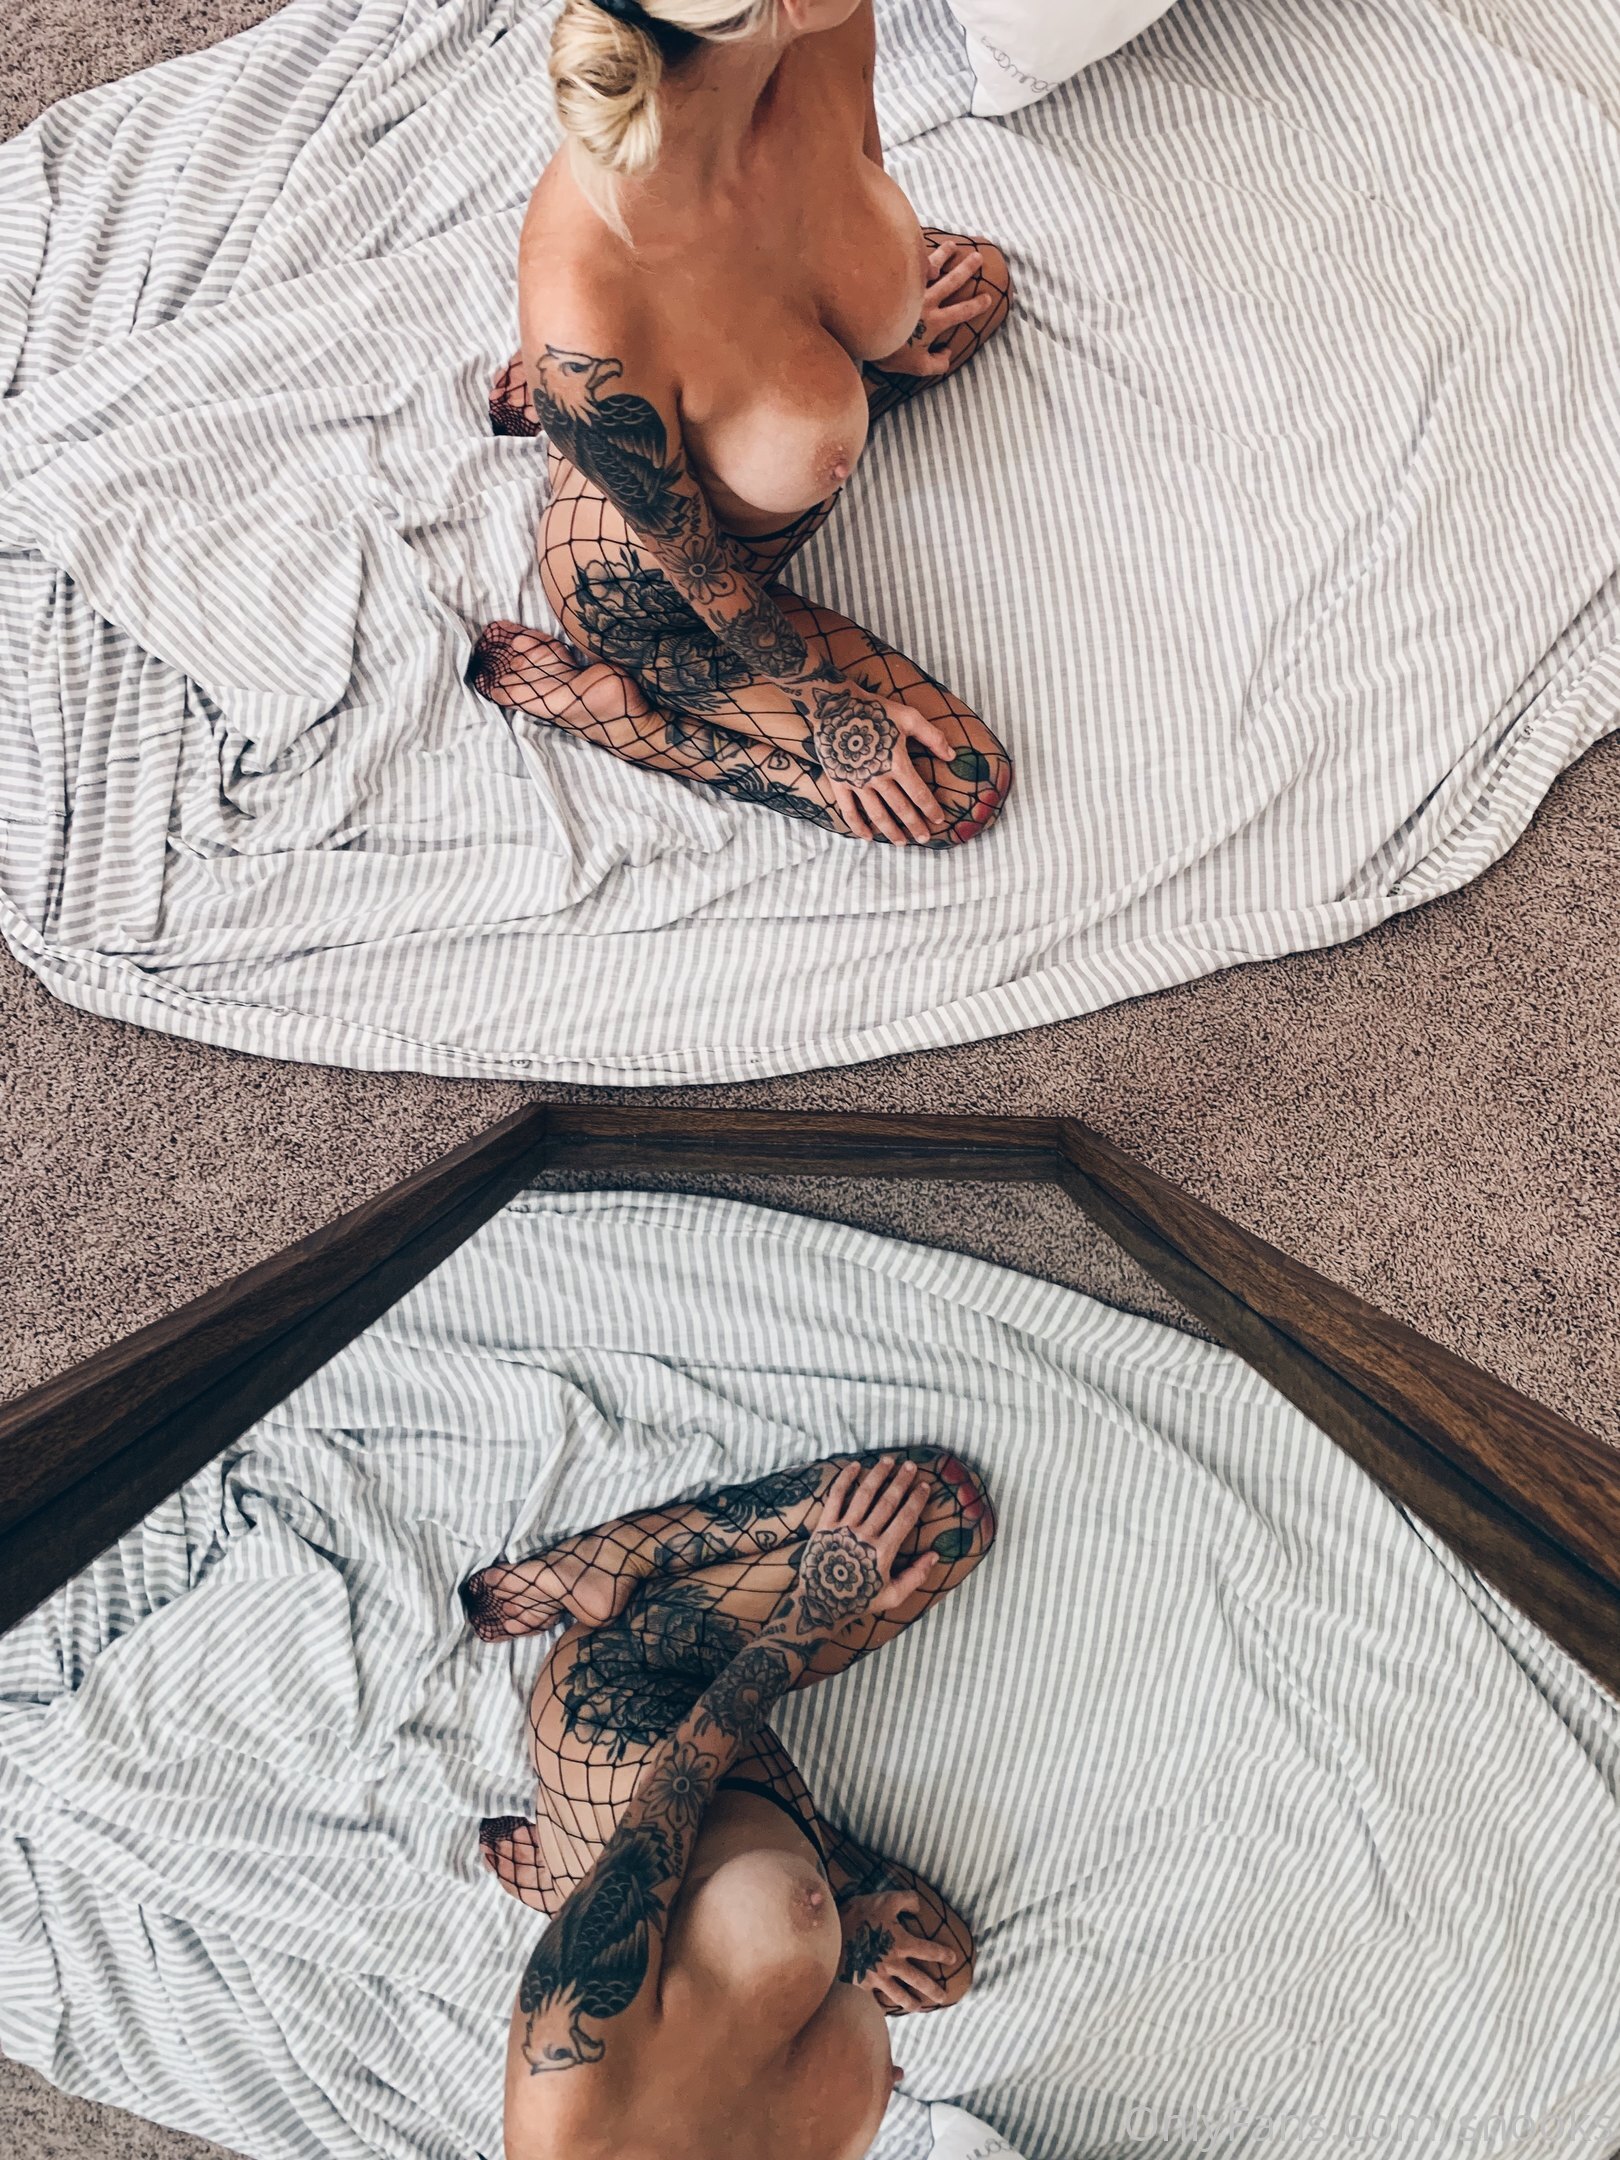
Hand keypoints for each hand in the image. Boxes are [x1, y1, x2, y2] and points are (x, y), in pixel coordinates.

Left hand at [784, 1457, 938, 1638]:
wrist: (820, 1604)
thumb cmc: (859, 1600)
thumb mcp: (892, 1596)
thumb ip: (915, 1576)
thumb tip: (934, 1555)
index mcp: (883, 1552)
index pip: (905, 1518)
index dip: (916, 1499)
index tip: (924, 1485)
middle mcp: (865, 1536)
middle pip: (887, 1501)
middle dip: (901, 1481)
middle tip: (911, 1465)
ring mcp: (843, 1528)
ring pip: (864, 1494)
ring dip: (878, 1475)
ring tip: (888, 1461)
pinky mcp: (825, 1525)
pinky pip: (836, 1496)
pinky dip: (845, 1479)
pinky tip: (855, 1466)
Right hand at [798, 678, 956, 844]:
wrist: (836, 706)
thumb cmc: (875, 709)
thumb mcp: (909, 717)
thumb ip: (932, 737)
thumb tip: (951, 756)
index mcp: (897, 763)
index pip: (919, 794)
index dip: (931, 809)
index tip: (939, 820)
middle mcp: (878, 778)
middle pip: (901, 809)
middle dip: (915, 826)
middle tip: (924, 838)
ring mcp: (857, 783)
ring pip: (877, 815)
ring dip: (891, 831)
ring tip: (901, 843)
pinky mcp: (840, 782)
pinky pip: (849, 811)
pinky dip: (858, 827)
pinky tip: (868, 837)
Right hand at [839, 1891, 962, 2011]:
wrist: (831, 1935)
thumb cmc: (860, 1914)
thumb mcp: (885, 1899)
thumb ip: (906, 1900)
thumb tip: (920, 1907)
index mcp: (901, 1943)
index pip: (928, 1950)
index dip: (942, 1954)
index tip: (953, 1958)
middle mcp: (893, 1964)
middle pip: (918, 1980)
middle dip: (933, 1990)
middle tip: (943, 1998)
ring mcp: (878, 1977)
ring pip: (899, 1996)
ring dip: (911, 2003)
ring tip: (918, 2008)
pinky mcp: (862, 1984)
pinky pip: (876, 1999)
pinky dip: (883, 2007)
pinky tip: (886, 2011)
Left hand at [870, 238, 994, 379]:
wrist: (862, 335)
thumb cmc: (889, 353)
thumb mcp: (916, 367)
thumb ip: (936, 364)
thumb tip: (948, 353)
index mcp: (934, 321)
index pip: (962, 311)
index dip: (977, 305)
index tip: (988, 298)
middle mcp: (925, 300)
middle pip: (951, 281)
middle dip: (967, 269)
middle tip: (978, 258)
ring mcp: (909, 287)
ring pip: (931, 265)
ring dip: (944, 254)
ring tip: (952, 245)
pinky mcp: (893, 279)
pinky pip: (908, 262)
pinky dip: (917, 255)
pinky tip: (917, 246)